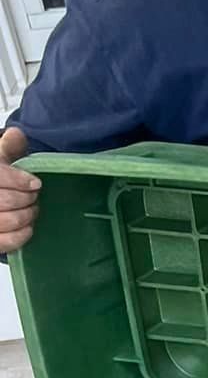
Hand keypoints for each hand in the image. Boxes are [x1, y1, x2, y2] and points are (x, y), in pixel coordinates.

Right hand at [0, 129, 37, 254]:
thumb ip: (7, 148)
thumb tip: (17, 135)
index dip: (17, 180)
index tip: (35, 183)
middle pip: (3, 201)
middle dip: (25, 199)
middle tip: (34, 196)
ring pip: (6, 221)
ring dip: (26, 216)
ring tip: (32, 210)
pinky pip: (6, 242)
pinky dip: (21, 235)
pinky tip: (28, 227)